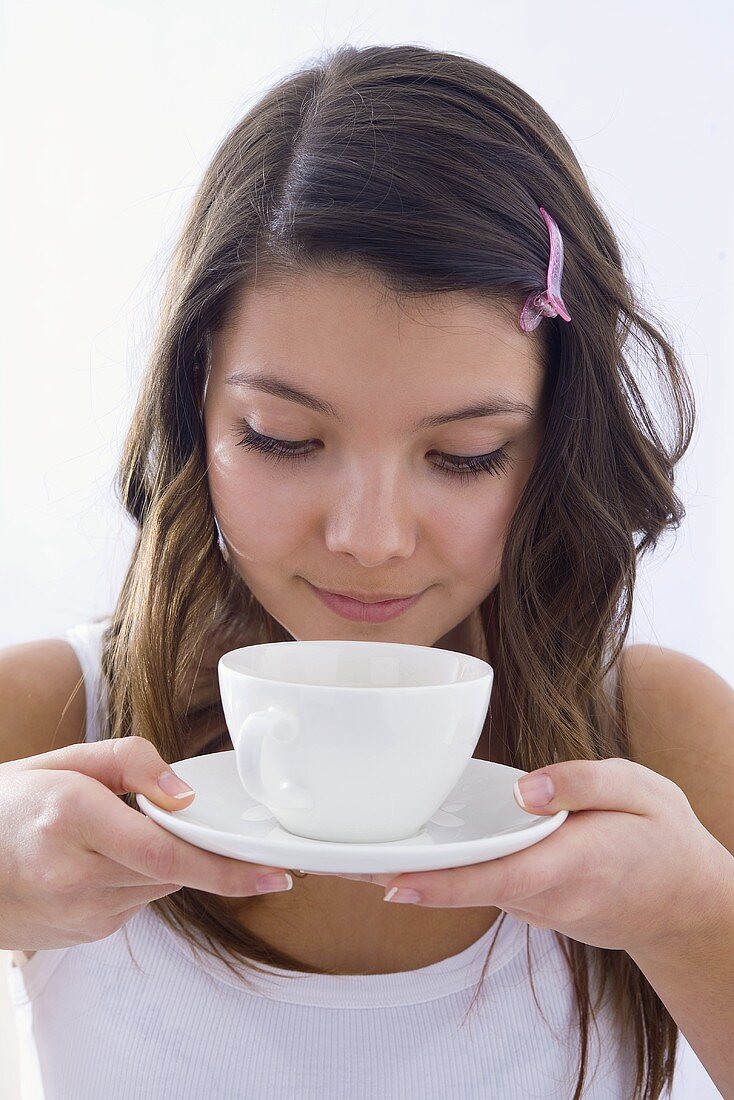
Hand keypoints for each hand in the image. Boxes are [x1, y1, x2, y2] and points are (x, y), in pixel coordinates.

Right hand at [0, 738, 291, 950]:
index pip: (167, 853)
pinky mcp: (83, 935)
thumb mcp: (66, 759)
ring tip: (122, 832)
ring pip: (157, 888)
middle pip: (171, 870)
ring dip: (163, 861)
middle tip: (216, 830)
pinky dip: (137, 879)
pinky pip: (135, 903)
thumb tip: (186, 796)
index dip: (227, 868)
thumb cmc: (11, 802)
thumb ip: (133, 762)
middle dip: (199, 850)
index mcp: (70, 818)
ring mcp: (77, 914)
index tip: (276, 873)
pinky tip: (103, 859)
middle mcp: (74, 874)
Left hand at [318, 759, 725, 954]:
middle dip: (390, 875)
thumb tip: (526, 788)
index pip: (492, 878)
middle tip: (322, 861)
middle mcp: (538, 894)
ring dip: (405, 870)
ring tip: (338, 849)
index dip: (439, 883)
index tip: (388, 883)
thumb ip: (584, 785)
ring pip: (458, 885)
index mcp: (566, 865)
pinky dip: (435, 868)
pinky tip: (399, 846)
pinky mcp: (525, 897)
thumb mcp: (641, 792)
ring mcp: (528, 903)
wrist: (683, 902)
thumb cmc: (662, 839)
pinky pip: (474, 881)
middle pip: (455, 885)